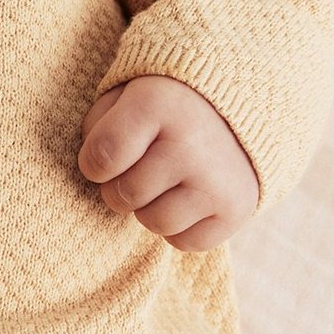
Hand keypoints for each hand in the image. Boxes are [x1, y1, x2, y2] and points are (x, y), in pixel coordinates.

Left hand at [78, 75, 259, 250]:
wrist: (241, 105)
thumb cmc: (166, 103)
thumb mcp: (125, 92)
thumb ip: (98, 125)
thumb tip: (93, 170)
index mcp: (157, 104)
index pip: (101, 158)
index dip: (93, 163)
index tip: (105, 157)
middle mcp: (190, 144)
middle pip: (124, 195)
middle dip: (119, 187)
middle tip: (138, 168)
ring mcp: (216, 181)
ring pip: (153, 222)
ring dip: (149, 208)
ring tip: (163, 182)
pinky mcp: (236, 210)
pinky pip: (184, 242)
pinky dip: (180, 226)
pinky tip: (187, 196)